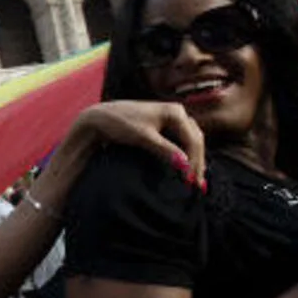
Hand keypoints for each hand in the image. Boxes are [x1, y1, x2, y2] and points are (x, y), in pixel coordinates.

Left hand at [76, 100, 205, 185]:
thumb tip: (185, 166)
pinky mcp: (162, 126)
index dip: (194, 162)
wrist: (99, 118)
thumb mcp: (143, 137)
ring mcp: (170, 119)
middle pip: (195, 140)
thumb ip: (165, 150)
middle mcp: (176, 113)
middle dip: (197, 163)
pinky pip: (180, 141)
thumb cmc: (119, 124)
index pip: (193, 140)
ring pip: (189, 141)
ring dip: (193, 159)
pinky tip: (184, 168)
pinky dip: (183, 155)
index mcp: (174, 112)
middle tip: (198, 186)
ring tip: (194, 180)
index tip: (191, 181)